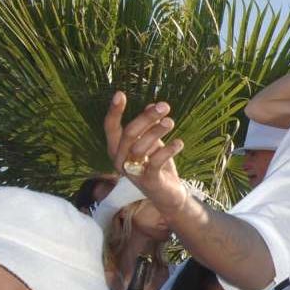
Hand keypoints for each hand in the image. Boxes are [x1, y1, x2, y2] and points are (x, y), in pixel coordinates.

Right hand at [104, 92, 189, 214]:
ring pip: (141, 146)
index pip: (110, 128)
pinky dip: (168, 150)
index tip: (120, 94)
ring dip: (157, 131)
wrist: (169, 195)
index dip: (114, 111)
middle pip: (129, 133)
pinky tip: (179, 142)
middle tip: (164, 106)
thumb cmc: (157, 166)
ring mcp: (133, 172)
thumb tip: (152, 104)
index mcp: (118, 149)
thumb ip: (150, 126)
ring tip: (171, 122)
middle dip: (147, 117)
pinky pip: (156, 161)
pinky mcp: (148, 181)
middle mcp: (120, 160)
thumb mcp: (154, 143)